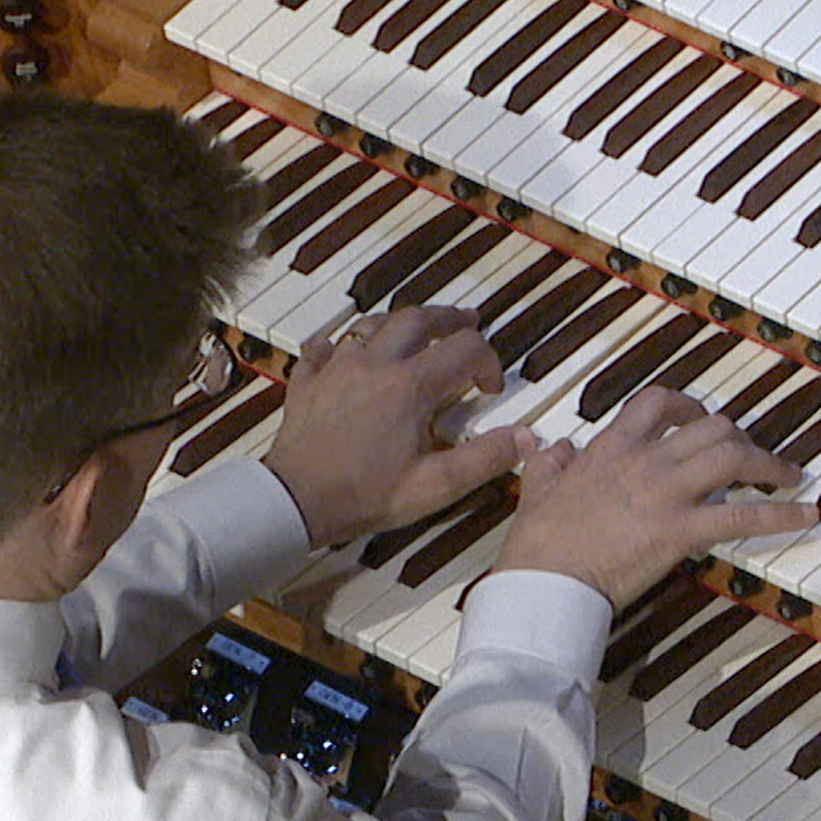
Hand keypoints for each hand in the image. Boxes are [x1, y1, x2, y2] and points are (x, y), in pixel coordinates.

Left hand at [263, 307, 532, 548]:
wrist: (295, 501)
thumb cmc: (364, 495)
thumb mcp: (436, 486)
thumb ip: (485, 459)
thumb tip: (524, 438)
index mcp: (410, 386)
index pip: (465, 350)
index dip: (488, 363)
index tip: (490, 388)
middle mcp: (374, 365)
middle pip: (418, 319)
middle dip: (448, 319)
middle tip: (466, 322)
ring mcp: (336, 369)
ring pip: (371, 324)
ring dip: (400, 323)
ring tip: (416, 330)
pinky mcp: (308, 381)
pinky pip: (323, 347)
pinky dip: (340, 344)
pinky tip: (345, 352)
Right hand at [494, 387, 819, 610]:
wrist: (543, 580)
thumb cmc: (537, 544)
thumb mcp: (535, 491)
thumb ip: (546, 464)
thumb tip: (549, 447)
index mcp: (610, 448)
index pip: (657, 403)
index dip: (689, 405)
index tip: (701, 417)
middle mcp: (645, 461)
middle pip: (710, 427)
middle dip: (739, 437)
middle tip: (752, 456)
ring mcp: (666, 493)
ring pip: (733, 457)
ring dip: (769, 464)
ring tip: (791, 477)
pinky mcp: (680, 531)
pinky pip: (742, 516)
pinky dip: (781, 514)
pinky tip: (807, 514)